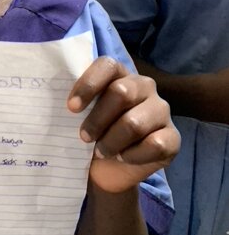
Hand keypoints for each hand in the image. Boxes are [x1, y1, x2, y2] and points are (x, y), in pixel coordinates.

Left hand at [68, 57, 179, 193]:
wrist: (109, 168)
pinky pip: (154, 144)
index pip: (107, 65)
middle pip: (121, 92)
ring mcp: (161, 110)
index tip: (71, 108)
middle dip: (98, 119)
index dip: (88, 84)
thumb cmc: (94, 132)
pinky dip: (133, 155)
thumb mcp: (82, 115)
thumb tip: (60, 99)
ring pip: (134, 122)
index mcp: (120, 74)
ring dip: (112, 141)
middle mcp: (144, 86)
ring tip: (101, 151)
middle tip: (84, 136)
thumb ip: (77, 101)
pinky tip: (123, 157)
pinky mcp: (173, 137)